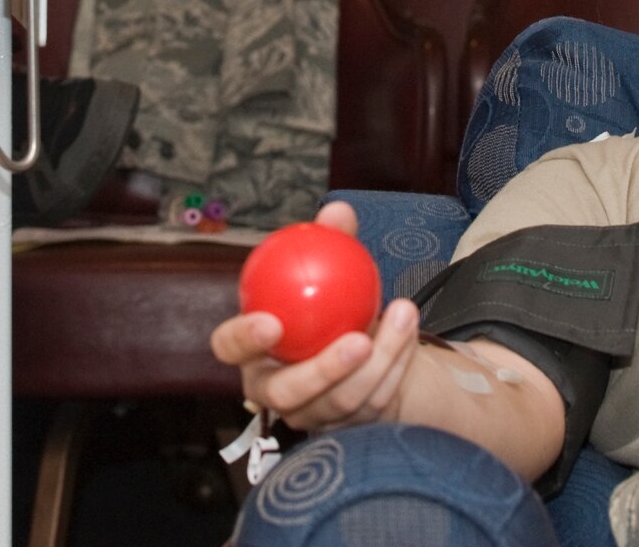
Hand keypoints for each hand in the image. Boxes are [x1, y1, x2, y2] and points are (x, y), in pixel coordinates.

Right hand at [209, 201, 421, 430]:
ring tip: (403, 316)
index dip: (244, 338)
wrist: (363, 344)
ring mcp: (311, 415)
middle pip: (287, 394)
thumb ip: (329, 241)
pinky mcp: (346, 428)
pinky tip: (409, 331)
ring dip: (380, 361)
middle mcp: (274, 389)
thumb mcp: (328, 271)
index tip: (272, 321)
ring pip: (341, 402)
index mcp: (252, 348)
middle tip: (358, 340)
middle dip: (323, 372)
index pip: (229, 347)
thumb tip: (338, 210)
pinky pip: (373, 403)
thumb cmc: (328, 302)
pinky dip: (396, 365)